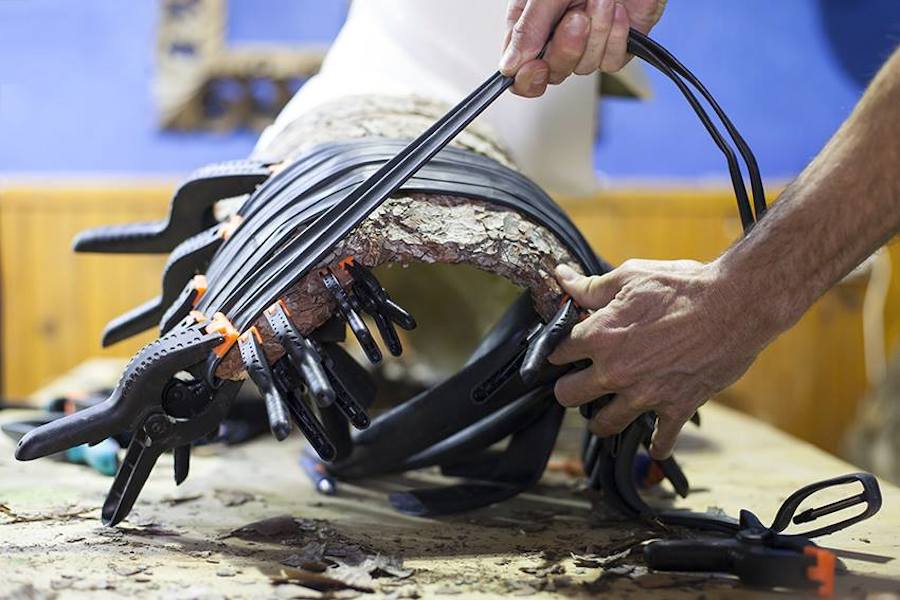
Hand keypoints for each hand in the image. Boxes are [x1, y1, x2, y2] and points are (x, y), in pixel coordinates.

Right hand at [500, 0, 666, 96]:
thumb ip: (528, 28)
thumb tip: (510, 66)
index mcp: (531, 23)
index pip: (519, 69)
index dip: (527, 78)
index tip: (536, 67)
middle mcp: (557, 36)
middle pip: (553, 73)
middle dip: (567, 48)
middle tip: (576, 17)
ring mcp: (588, 43)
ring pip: (585, 67)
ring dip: (596, 32)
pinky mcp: (616, 45)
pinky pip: (611, 62)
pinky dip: (617, 37)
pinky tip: (618, 11)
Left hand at [548, 259, 766, 458]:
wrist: (735, 304)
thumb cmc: (682, 286)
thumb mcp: (630, 277)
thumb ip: (590, 287)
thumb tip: (561, 278)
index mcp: (599, 336)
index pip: (555, 353)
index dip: (558, 350)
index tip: (566, 350)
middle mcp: (615, 371)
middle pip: (567, 395)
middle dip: (569, 387)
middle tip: (581, 380)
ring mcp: (644, 394)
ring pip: (603, 425)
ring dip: (602, 419)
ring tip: (607, 409)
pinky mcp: (675, 408)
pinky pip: (660, 441)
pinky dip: (657, 445)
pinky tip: (656, 442)